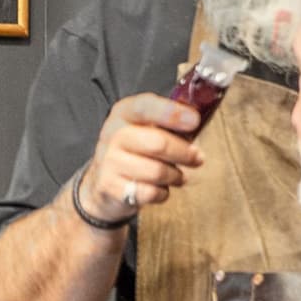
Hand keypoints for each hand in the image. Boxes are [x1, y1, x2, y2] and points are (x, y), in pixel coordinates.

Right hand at [76, 93, 204, 225]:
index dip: (172, 113)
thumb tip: (197, 123)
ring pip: (157, 171)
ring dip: (175, 176)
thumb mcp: (147, 128)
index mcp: (124, 113)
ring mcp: (109, 161)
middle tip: (197, 158)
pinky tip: (160, 188)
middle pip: (158, 143)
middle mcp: (113, 134)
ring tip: (178, 176)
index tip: (195, 121)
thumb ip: (170, 124)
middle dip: (184, 153)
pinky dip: (162, 193)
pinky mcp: (110, 186)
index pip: (146, 106)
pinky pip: (149, 193)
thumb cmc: (136, 150)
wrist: (103, 180)